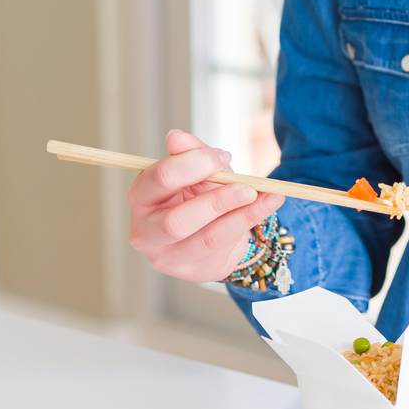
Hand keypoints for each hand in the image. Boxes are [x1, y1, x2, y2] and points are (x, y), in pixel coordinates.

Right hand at [127, 131, 285, 281]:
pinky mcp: (190, 271)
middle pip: (176, 221)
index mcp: (141, 196)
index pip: (160, 179)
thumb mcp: (197, 170)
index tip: (222, 157)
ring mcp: (165, 256)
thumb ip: (190, 153)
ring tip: (268, 197)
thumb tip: (175, 137)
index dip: (193, 165)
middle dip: (216, 202)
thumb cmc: (199, 194)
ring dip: (241, 215)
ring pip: (206, 238)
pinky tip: (265, 209)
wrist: (213, 230)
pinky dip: (247, 225)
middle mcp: (145, 231)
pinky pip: (223, 249)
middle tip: (248, 188)